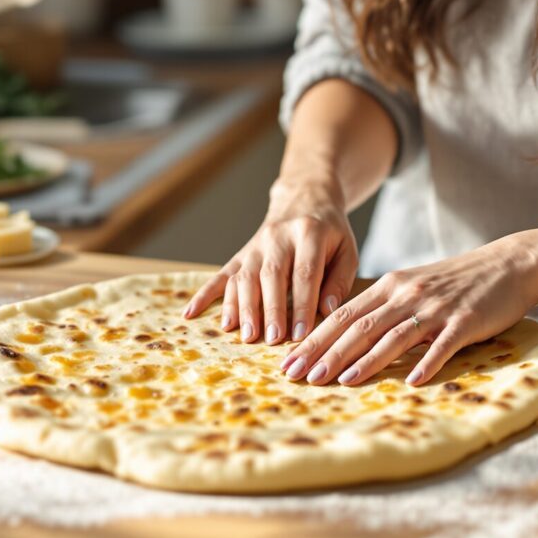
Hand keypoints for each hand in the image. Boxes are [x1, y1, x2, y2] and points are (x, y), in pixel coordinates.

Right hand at [182, 170, 357, 344]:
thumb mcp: (347, 249)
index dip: (301, 305)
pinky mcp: (240, 254)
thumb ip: (340, 281)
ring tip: (244, 335)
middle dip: (269, 310)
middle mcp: (277, 237)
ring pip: (243, 277)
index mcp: (309, 234)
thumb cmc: (329, 232)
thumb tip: (327, 312)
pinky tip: (191, 314)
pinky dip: (204, 295)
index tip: (301, 334)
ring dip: (241, 308)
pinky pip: (220, 275)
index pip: (304, 272)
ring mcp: (255, 246)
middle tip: (270, 339)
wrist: (304, 198)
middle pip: (270, 276)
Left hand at [278, 235, 537, 387]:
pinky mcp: (465, 321)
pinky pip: (442, 344)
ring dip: (364, 360)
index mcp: (390, 285)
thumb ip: (384, 309)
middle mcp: (407, 294)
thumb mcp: (413, 288)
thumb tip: (349, 339)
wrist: (508, 264)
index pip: (342, 315)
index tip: (287, 363)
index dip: (314, 340)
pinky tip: (410, 381)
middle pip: (359, 326)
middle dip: (326, 353)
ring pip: (392, 335)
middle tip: (299, 378)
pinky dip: (426, 362)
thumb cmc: (457, 282)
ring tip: (339, 382)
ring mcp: (435, 307)